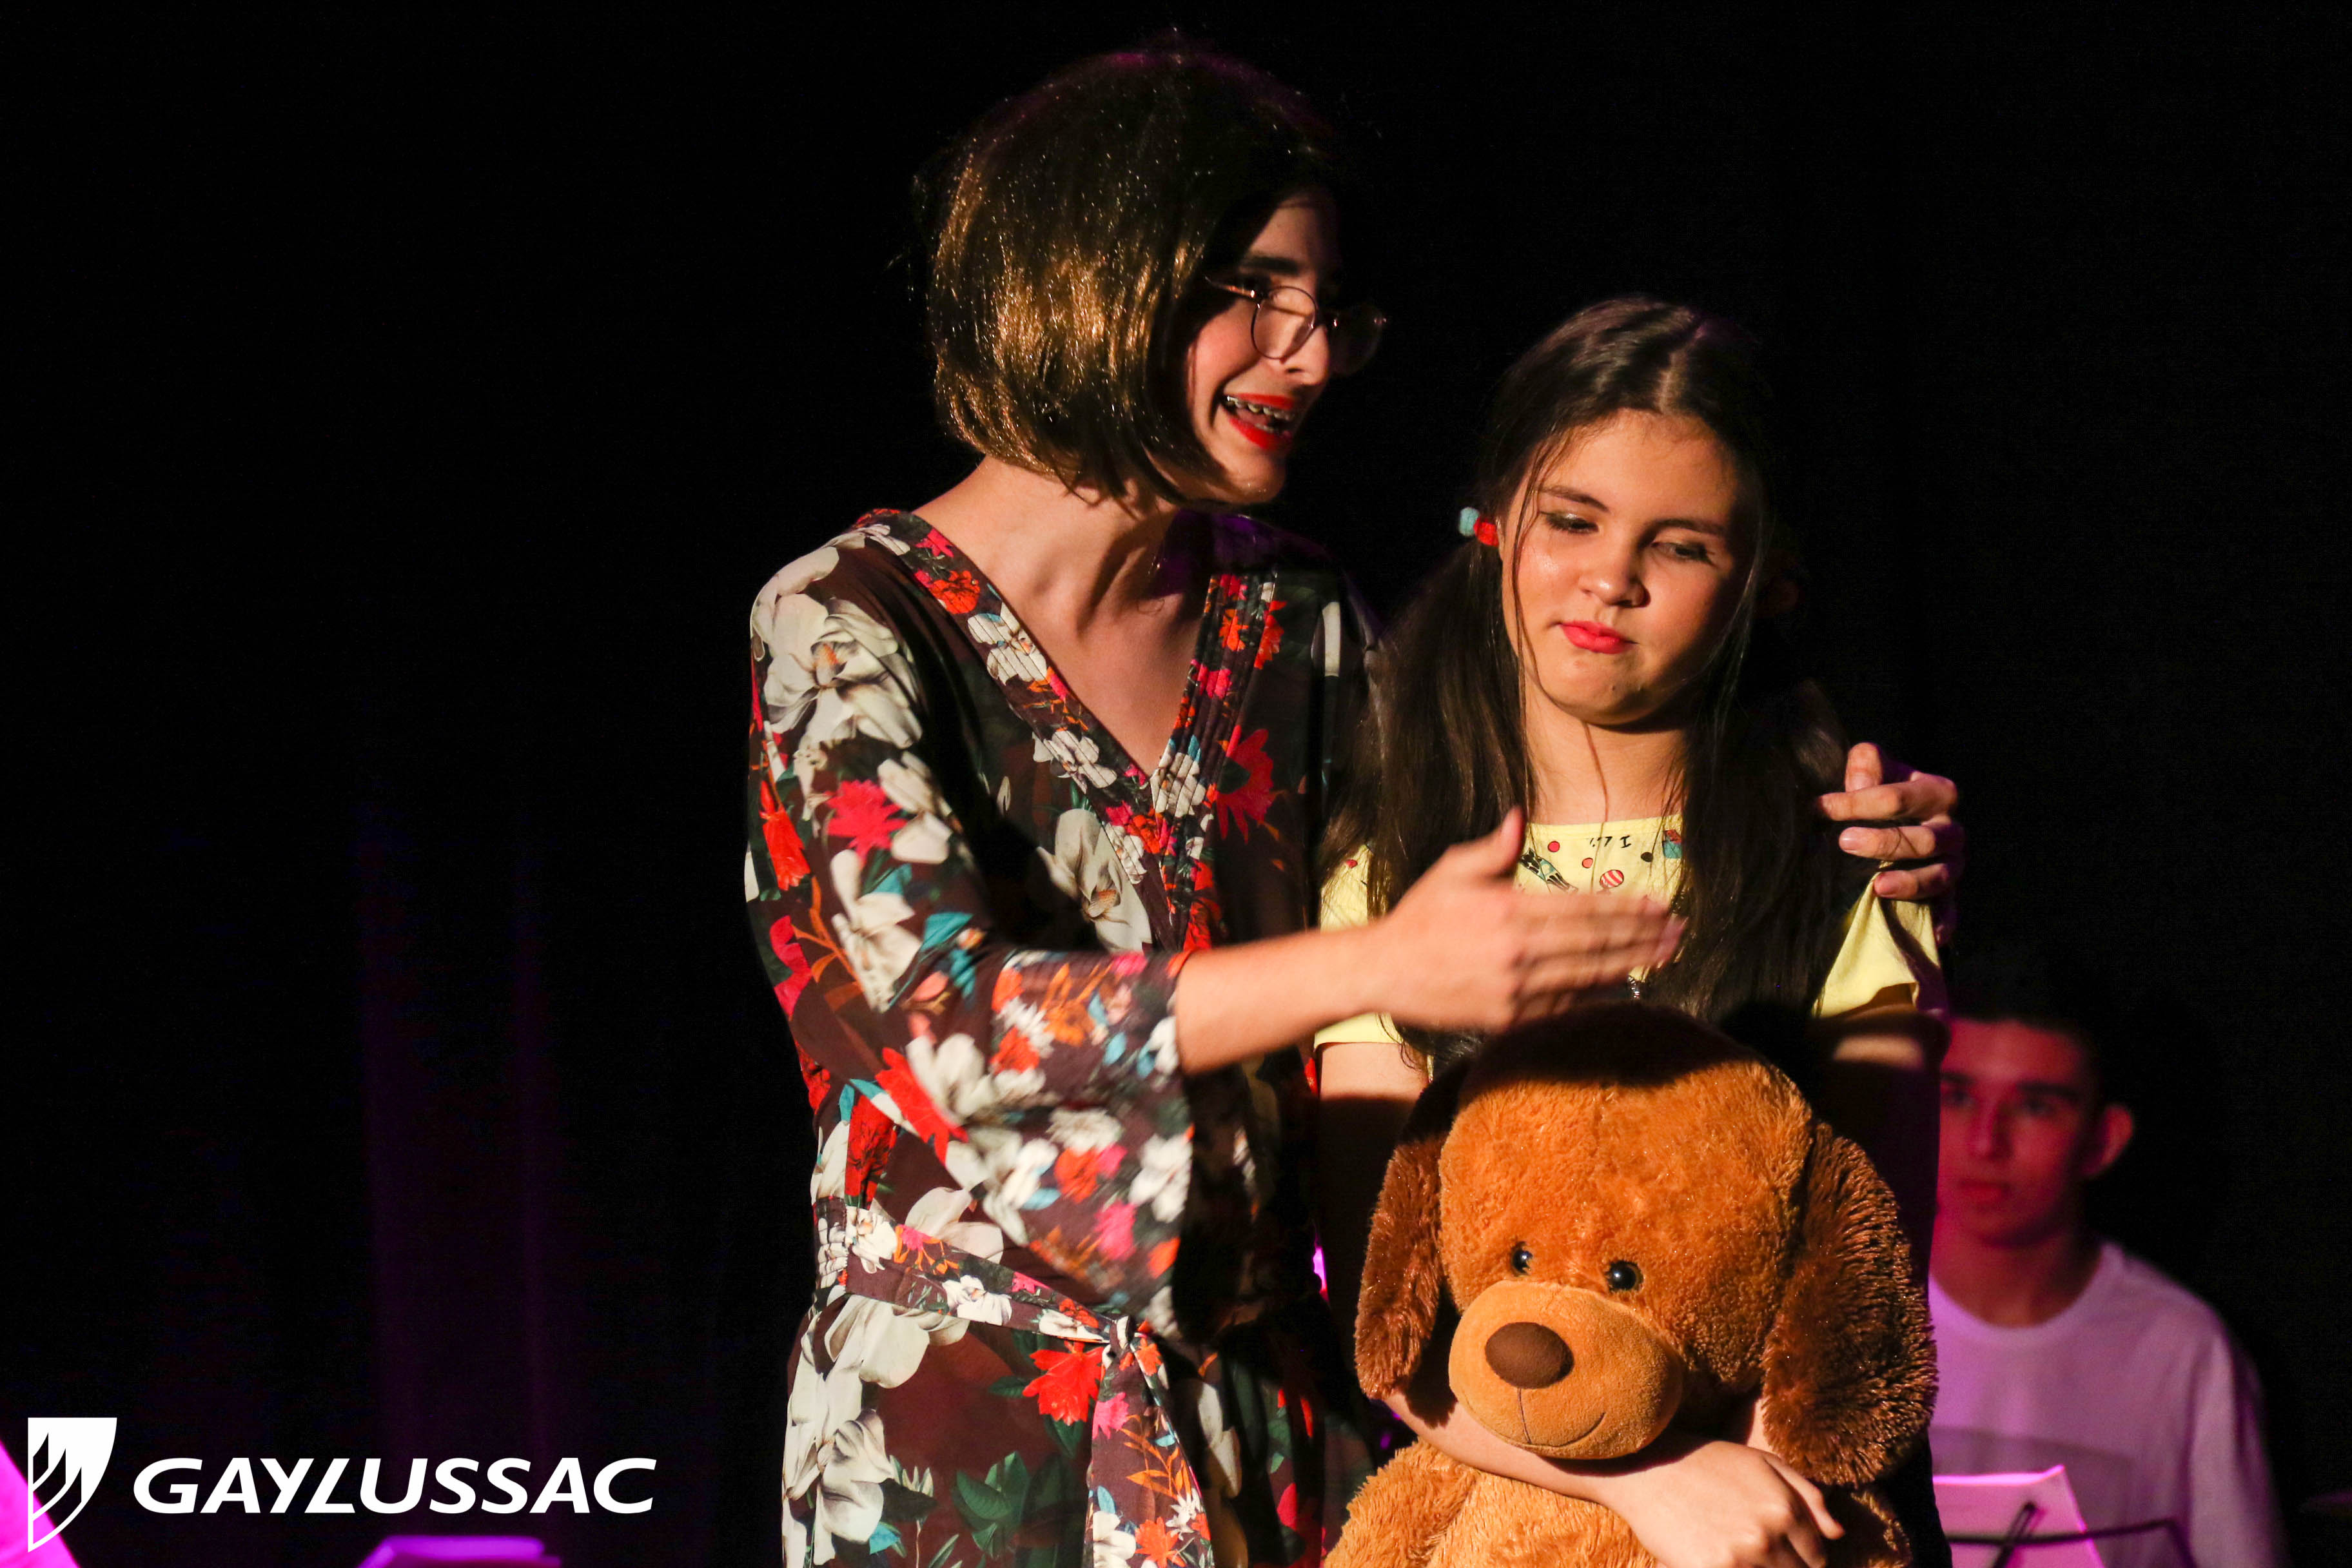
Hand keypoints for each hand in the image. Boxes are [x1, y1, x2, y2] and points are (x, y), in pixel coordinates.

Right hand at [1365, 810, 1681, 1032]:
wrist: (1383, 971)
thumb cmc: (1419, 916)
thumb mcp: (1452, 871)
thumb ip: (1493, 848)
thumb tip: (1520, 817)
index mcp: (1509, 909)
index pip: (1584, 908)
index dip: (1626, 907)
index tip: (1658, 905)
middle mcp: (1519, 950)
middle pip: (1597, 943)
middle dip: (1643, 936)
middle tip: (1679, 931)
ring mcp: (1516, 988)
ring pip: (1589, 976)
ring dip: (1633, 965)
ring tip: (1666, 956)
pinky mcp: (1509, 1017)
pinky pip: (1565, 1007)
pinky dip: (1598, 997)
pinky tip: (1624, 988)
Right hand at [1595, 1434, 1842, 1567]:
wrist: (1647, 1467)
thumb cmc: (1707, 1462)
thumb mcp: (1763, 1463)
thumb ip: (1807, 1496)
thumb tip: (1838, 1533)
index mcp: (1785, 1509)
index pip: (1817, 1558)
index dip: (1803, 1559)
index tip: (1782, 1553)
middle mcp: (1767, 1536)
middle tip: (1755, 1553)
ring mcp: (1739, 1558)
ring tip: (1736, 1553)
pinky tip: (1719, 1559)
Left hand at [1816, 743, 1963, 927]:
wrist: (1905, 817)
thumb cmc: (1881, 791)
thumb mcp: (1874, 769)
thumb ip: (1867, 764)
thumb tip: (1858, 784)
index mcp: (1937, 792)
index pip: (1897, 797)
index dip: (1857, 802)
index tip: (1821, 807)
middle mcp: (1951, 829)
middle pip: (1924, 839)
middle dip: (1884, 842)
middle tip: (1844, 842)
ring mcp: (1953, 863)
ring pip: (1939, 875)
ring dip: (1909, 882)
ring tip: (1876, 887)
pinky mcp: (1950, 893)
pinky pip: (1950, 910)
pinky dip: (1942, 923)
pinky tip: (1931, 936)